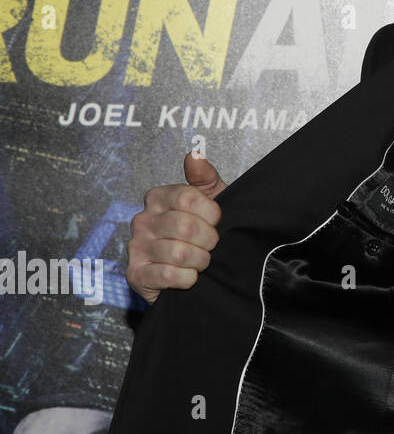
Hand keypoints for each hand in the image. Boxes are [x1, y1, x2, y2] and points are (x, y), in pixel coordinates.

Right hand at [126, 152, 226, 303]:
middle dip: (209, 240)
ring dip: (200, 261)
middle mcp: (142, 220)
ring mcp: (136, 247)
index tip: (217, 220)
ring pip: (178, 253)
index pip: (188, 197)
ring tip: (202, 261)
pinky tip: (189, 276)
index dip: (211, 212)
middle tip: (212, 245)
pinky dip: (187, 278)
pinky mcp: (135, 274)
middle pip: (185, 226)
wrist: (195, 271)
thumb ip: (204, 177)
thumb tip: (194, 154)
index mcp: (158, 197)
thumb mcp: (211, 199)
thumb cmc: (203, 231)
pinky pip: (168, 275)